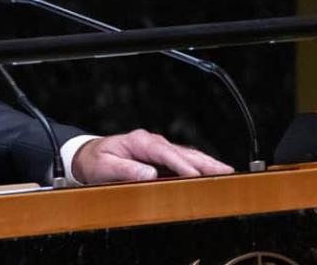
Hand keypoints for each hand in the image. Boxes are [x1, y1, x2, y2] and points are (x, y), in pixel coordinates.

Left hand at [72, 129, 233, 183]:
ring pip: (187, 155)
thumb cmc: (95, 161)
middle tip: (226, 172)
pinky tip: (212, 173)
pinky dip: (199, 166)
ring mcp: (158, 149)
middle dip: (205, 162)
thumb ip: (126, 170)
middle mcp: (152, 142)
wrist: (88, 156)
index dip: (182, 165)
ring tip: (228, 173)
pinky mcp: (161, 158)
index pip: (166, 153)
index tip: (196, 175)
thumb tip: (150, 174)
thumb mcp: (104, 166)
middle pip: (183, 152)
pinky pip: (183, 161)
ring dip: (207, 164)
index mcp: (139, 142)